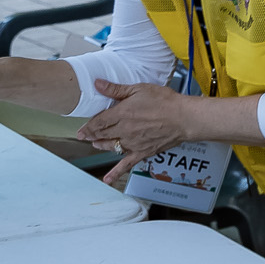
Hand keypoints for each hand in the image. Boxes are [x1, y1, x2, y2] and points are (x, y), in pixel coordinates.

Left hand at [79, 80, 197, 181]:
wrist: (183, 118)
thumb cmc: (164, 101)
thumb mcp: (138, 89)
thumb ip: (116, 89)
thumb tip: (97, 84)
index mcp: (121, 114)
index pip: (99, 122)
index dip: (88, 126)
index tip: (81, 130)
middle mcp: (124, 131)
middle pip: (103, 135)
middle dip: (92, 135)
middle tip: (84, 136)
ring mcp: (132, 143)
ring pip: (111, 146)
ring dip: (101, 145)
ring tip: (96, 144)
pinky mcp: (142, 153)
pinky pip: (126, 164)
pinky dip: (115, 173)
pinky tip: (107, 180)